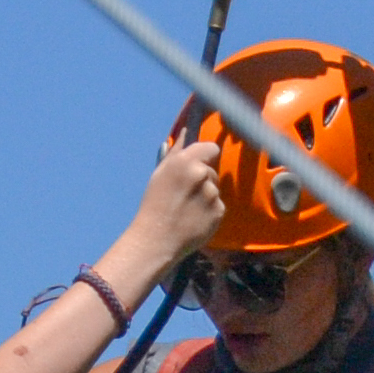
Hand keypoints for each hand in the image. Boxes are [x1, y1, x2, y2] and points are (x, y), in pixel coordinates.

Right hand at [134, 140, 225, 261]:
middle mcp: (202, 174)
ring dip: (205, 197)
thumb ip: (176, 151)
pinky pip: (217, 207)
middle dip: (202, 180)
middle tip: (183, 196)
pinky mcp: (219, 212)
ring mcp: (212, 194)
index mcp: (185, 161)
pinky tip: (193, 220)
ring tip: (186, 209)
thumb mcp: (160, 173)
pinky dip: (208, 212)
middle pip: (211, 171)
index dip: (206, 156)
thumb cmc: (154, 204)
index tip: (199, 164)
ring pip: (214, 189)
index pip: (211, 148)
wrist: (156, 240)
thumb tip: (186, 132)